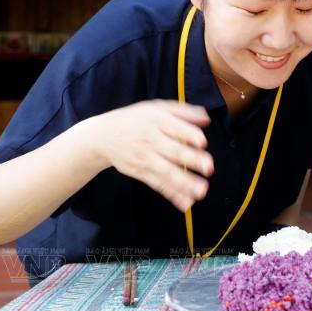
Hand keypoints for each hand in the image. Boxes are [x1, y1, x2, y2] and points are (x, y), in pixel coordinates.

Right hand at [83, 100, 212, 210]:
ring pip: (166, 171)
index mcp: (157, 120)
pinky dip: (171, 194)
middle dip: (191, 160)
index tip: (202, 143)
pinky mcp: (139, 172)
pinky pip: (157, 184)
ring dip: (184, 183)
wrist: (102, 135)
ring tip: (201, 191)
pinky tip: (185, 202)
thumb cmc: (136, 119)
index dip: (189, 135)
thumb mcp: (157, 108)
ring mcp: (144, 158)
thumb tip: (206, 119)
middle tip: (209, 167)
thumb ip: (184, 112)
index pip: (175, 127)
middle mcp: (150, 139)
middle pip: (173, 151)